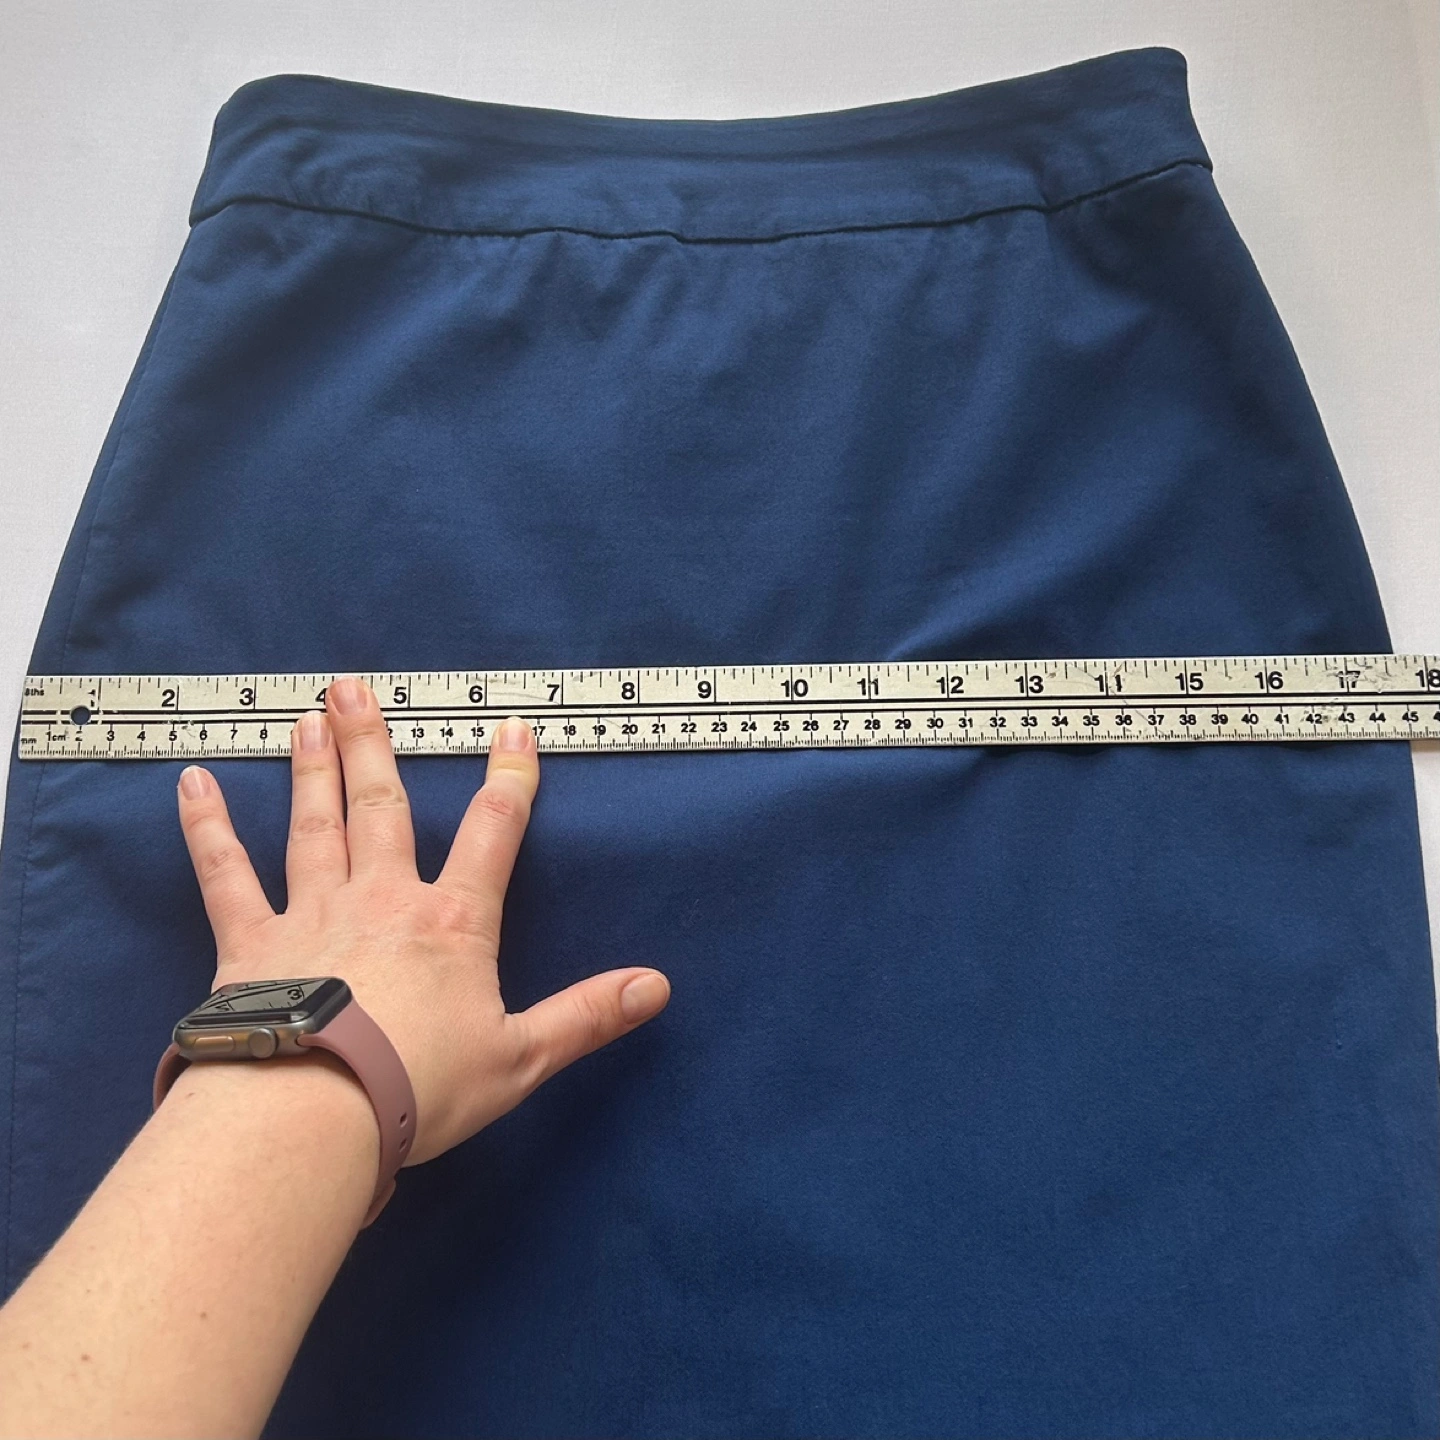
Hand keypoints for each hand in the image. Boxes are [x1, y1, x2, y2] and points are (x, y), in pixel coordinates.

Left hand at [172, 675, 669, 1163]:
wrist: (316, 1117)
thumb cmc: (422, 1087)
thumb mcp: (522, 1058)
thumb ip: (588, 1015)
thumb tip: (658, 986)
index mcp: (453, 923)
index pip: (493, 834)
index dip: (510, 778)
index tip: (514, 728)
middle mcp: (383, 899)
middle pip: (383, 806)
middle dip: (374, 744)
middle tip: (355, 687)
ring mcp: (312, 915)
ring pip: (314, 826)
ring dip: (312, 768)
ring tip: (307, 716)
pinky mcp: (250, 946)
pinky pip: (226, 876)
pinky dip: (208, 830)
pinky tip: (193, 786)